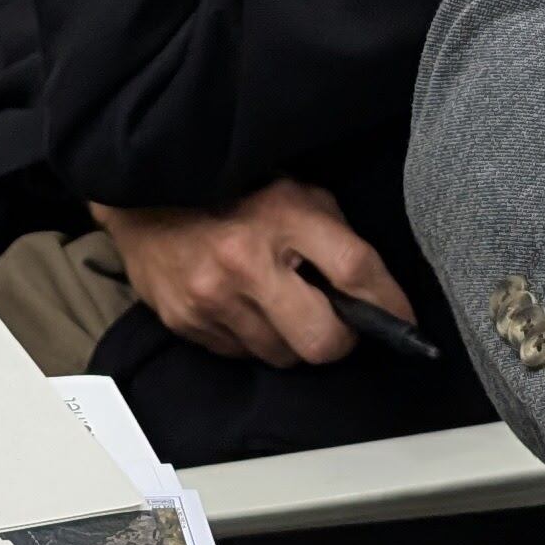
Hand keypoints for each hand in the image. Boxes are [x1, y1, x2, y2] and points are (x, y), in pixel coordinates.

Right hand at [93, 181, 413, 366]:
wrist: (141, 191)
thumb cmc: (228, 187)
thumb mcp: (291, 188)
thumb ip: (331, 234)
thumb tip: (372, 292)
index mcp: (281, 215)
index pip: (355, 271)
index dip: (389, 302)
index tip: (403, 319)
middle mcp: (245, 263)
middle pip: (323, 342)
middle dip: (339, 338)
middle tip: (335, 320)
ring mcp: (211, 299)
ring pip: (283, 357)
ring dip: (291, 339)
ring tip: (280, 305)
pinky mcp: (185, 323)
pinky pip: (241, 355)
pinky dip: (252, 338)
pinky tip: (243, 305)